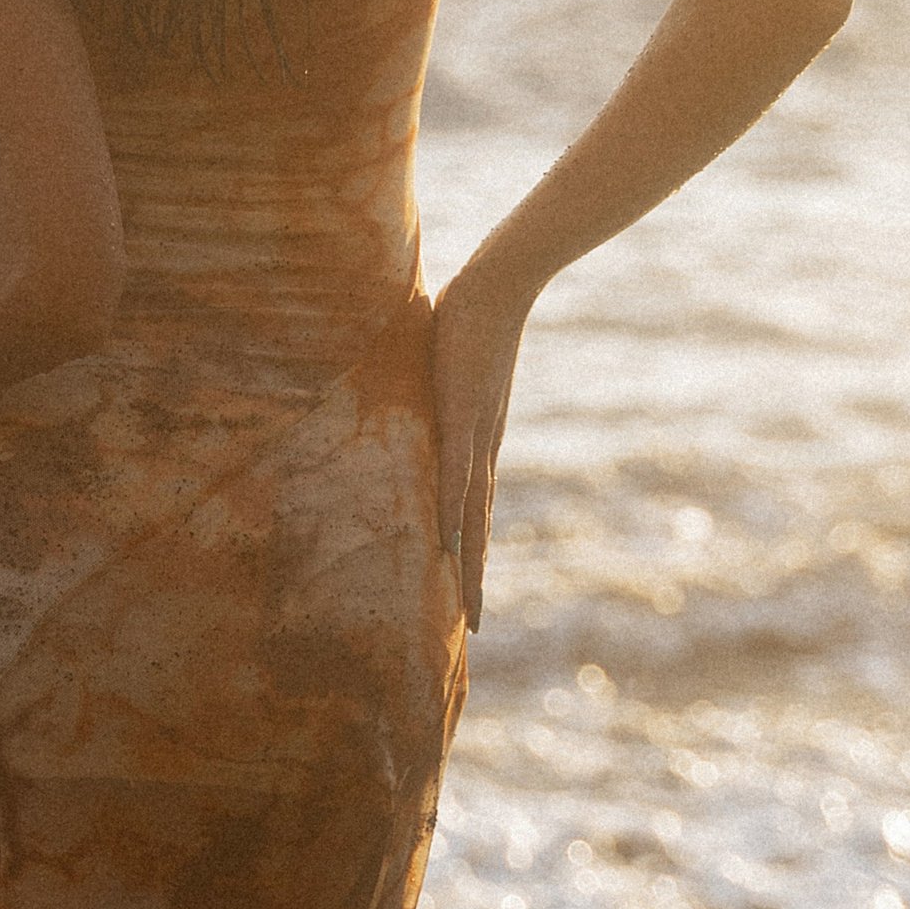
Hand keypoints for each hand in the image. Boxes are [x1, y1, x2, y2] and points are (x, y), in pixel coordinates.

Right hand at [429, 260, 530, 634]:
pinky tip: (447, 547)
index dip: (470, 551)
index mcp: (479, 440)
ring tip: (467, 609)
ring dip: (469, 565)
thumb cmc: (470, 313)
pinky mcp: (466, 415)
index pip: (474, 509)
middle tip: (471, 626)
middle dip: (474, 578)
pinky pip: (455, 475)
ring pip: (473, 516)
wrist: (501, 282)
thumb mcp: (445, 364)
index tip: (466, 590)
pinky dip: (452, 514)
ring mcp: (477, 435)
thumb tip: (408, 382)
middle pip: (479, 528)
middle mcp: (484, 448)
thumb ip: (430, 384)